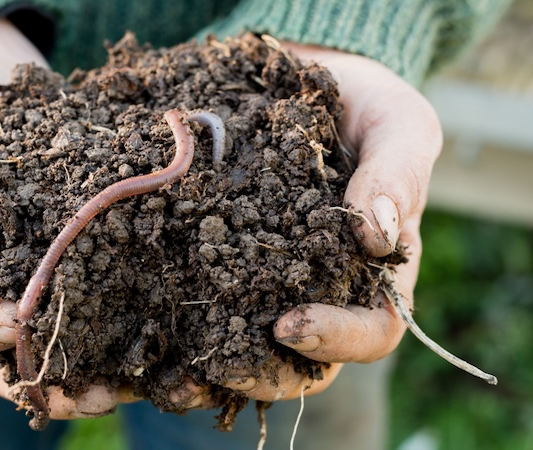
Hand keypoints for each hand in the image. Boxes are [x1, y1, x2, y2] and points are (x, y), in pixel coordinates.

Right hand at [0, 20, 118, 418]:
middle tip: (97, 393)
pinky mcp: (87, 253)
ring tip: (142, 381)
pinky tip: (169, 331)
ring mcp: (42, 274)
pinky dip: (136, 317)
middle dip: (55, 375)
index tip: (13, 322)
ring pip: (67, 336)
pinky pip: (109, 294)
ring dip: (104, 365)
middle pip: (15, 351)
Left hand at [177, 44, 439, 404]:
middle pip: (303, 363)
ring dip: (209, 373)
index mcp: (374, 272)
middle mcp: (322, 289)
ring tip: (168, 378)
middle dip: (262, 374)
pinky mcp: (220, 264)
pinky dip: (174, 332)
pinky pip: (202, 309)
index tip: (288, 324)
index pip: (372, 331)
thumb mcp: (396, 125)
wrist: (296, 83)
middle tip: (217, 368)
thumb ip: (396, 174)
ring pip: (247, 350)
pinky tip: (137, 337)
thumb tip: (375, 235)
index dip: (336, 340)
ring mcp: (267, 282)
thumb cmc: (362, 106)